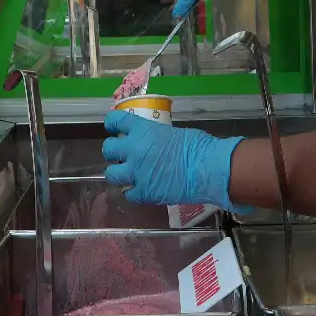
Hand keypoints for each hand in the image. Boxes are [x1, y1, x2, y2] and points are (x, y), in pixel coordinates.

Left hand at [101, 110, 241, 209]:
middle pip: (108, 149)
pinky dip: (132, 192)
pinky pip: (128, 194)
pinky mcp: (143, 192)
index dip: (112, 124)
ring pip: (111, 174)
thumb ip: (158, 137)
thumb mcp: (174, 133)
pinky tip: (139, 190)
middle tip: (121, 155)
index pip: (116, 121)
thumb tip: (157, 142)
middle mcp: (133, 150)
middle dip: (113, 151)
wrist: (207, 169)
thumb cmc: (198, 146)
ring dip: (117, 173)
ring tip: (126, 175)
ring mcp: (136, 173)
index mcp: (142, 130)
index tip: (113, 127)